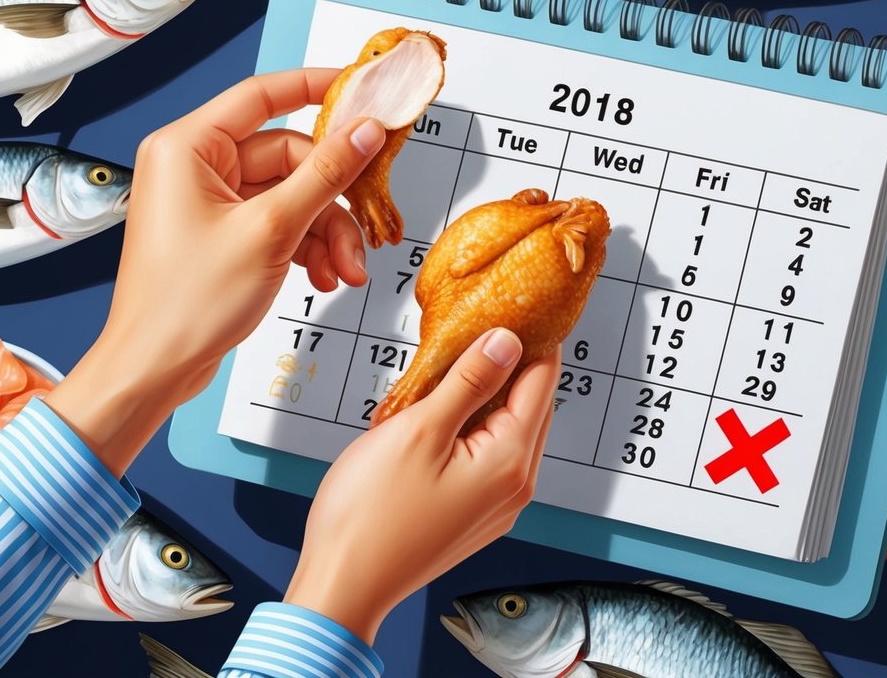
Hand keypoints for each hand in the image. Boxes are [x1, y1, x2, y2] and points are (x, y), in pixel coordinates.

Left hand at [47, 70, 385, 473]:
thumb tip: (364, 131)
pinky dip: (306, 246)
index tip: (361, 89)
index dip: (317, 88)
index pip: (263, 95)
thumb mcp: (271, 230)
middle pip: (288, 157)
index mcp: (187, 147)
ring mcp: (208, 202)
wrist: (155, 368)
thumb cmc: (185, 304)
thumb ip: (324, 175)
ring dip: (325, 231)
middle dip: (332, 199)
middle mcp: (193, 167)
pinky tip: (322, 276)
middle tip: (366, 227)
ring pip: (290, 195)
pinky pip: (278, 222)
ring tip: (345, 270)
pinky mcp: (221, 234)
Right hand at [284, 330, 559, 643]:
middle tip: (481, 325)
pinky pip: (489, 457)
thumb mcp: (420, 430)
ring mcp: (496, 506)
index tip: (517, 303)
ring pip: (509, 431)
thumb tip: (507, 341)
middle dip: (511, 363)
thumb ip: (469, 381)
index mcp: (510, 461)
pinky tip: (443, 413)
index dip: (533, 337)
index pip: (542, 381)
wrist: (344, 583)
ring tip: (454, 365)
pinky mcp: (474, 516)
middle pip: (531, 405)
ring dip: (489, 396)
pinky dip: (474, 427)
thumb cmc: (369, 514)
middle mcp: (515, 487)